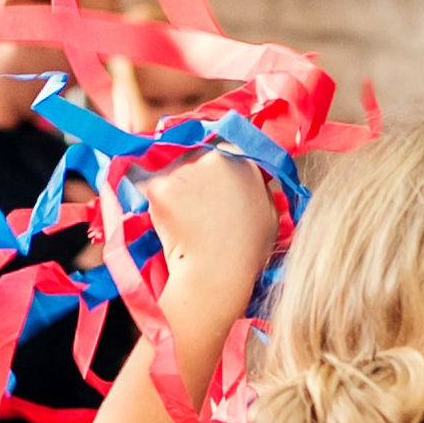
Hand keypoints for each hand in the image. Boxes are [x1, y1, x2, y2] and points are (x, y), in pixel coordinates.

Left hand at [144, 144, 275, 314]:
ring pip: (173, 173)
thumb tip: (243, 175)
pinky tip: (172, 225)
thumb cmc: (248, 250)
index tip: (210, 186)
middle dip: (192, 178)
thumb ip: (255, 184)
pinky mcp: (160, 185)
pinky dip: (158, 205)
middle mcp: (214, 158)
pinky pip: (154, 189)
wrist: (217, 272)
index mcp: (243, 161)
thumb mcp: (269, 210)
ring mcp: (185, 170)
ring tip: (186, 221)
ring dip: (175, 191)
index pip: (223, 150)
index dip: (214, 169)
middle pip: (195, 157)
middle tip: (196, 209)